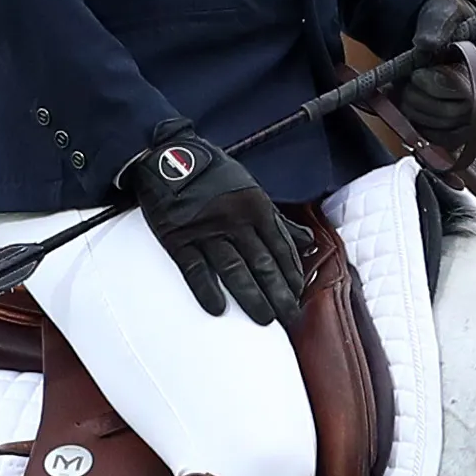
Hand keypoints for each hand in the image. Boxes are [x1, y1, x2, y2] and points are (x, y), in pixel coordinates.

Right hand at [121, 135, 311, 326]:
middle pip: (262, 263)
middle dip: (279, 293)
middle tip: (289, 317)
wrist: (167, 155)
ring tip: (264, 320)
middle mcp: (234, 219)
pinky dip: (206, 289)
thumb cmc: (213, 175)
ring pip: (234, 269)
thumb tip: (307, 242)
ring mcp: (205, 230)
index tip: (298, 296)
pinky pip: (194, 268)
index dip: (291, 274)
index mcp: (255, 206)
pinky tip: (218, 308)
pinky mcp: (177, 238)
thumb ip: (277, 219)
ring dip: (251, 297)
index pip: (280, 247)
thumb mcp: (250, 189)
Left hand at [389, 0, 475, 159]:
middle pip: (459, 115)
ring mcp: (474, 113)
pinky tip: (405, 108)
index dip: (439, 87)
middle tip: (405, 83)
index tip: (417, 72)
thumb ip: (437, 24)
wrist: (441, 34)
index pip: (471, 89)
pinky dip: (417, 129)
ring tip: (403, 91)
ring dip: (417, 114)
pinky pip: (441, 143)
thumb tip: (426, 45)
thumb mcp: (443, 11)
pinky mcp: (458, 126)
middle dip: (423, 101)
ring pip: (448, 132)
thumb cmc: (446, 20)